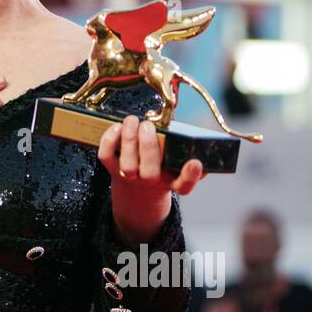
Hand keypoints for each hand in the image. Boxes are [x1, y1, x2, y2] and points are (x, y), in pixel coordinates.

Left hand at [98, 114, 204, 244]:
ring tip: (133, 120)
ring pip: (127, 165)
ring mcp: (130, 177)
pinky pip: (106, 157)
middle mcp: (151, 182)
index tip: (195, 162)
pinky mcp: (112, 169)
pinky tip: (117, 126)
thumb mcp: (177, 165)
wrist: (138, 190)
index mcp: (172, 182)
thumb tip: (205, 141)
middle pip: (150, 172)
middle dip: (148, 147)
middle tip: (148, 126)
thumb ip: (187, 153)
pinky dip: (109, 140)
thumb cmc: (162, 168)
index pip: (184, 185)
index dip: (190, 176)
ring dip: (128, 140)